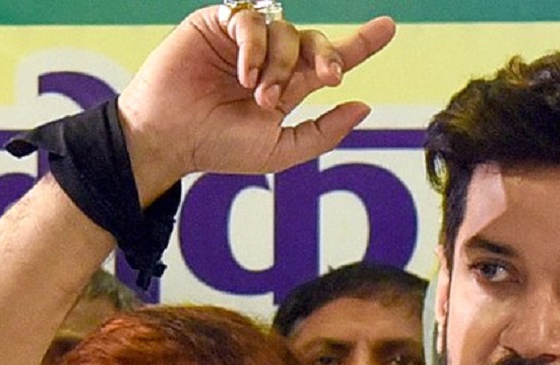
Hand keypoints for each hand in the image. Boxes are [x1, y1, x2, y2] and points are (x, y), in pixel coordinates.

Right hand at [117, 4, 395, 199]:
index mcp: (289, 85)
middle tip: (328, 77)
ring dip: (281, 64)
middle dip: (329, 55)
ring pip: (286, 31)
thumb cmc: (220, 147)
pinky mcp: (217, 23)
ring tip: (259, 94)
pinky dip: (256, 48)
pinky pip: (251, 20)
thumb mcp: (281, 150)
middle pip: (315, 40)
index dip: (361, 42)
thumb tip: (363, 105)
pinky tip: (245, 74)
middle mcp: (272, 59)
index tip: (388, 27)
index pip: (330, 58)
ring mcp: (245, 40)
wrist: (171, 138)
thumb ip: (324, 132)